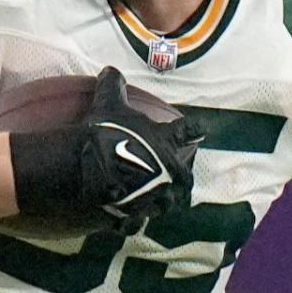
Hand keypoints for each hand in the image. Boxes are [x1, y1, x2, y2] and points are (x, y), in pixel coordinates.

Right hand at [80, 67, 200, 230]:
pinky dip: (133, 220)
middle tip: (180, 177)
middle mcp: (169, 174)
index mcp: (168, 144)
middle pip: (187, 178)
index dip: (195, 130)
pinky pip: (136, 223)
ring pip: (167, 205)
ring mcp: (154, 199)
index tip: (201, 130)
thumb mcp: (108, 103)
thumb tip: (110, 69)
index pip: (190, 132)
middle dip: (185, 178)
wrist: (90, 172)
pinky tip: (128, 219)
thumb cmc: (106, 134)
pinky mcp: (134, 217)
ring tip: (157, 201)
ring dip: (163, 202)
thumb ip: (113, 85)